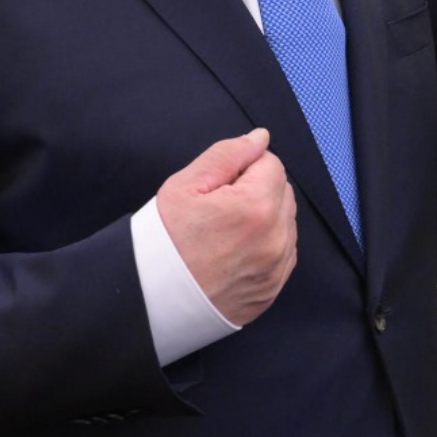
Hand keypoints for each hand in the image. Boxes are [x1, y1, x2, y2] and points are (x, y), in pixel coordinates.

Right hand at [155, 129, 297, 325]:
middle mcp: (276, 238)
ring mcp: (277, 268)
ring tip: (225, 233)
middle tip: (219, 210)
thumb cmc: (164, 239)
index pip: (271, 163)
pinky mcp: (273, 289)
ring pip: (286, 222)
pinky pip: (284, 253)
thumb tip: (261, 138)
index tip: (217, 190)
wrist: (150, 299)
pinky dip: (266, 246)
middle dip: (257, 191)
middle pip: (282, 191)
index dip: (242, 169)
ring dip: (265, 218)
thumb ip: (228, 154)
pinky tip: (235, 252)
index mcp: (258, 207)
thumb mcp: (186, 185)